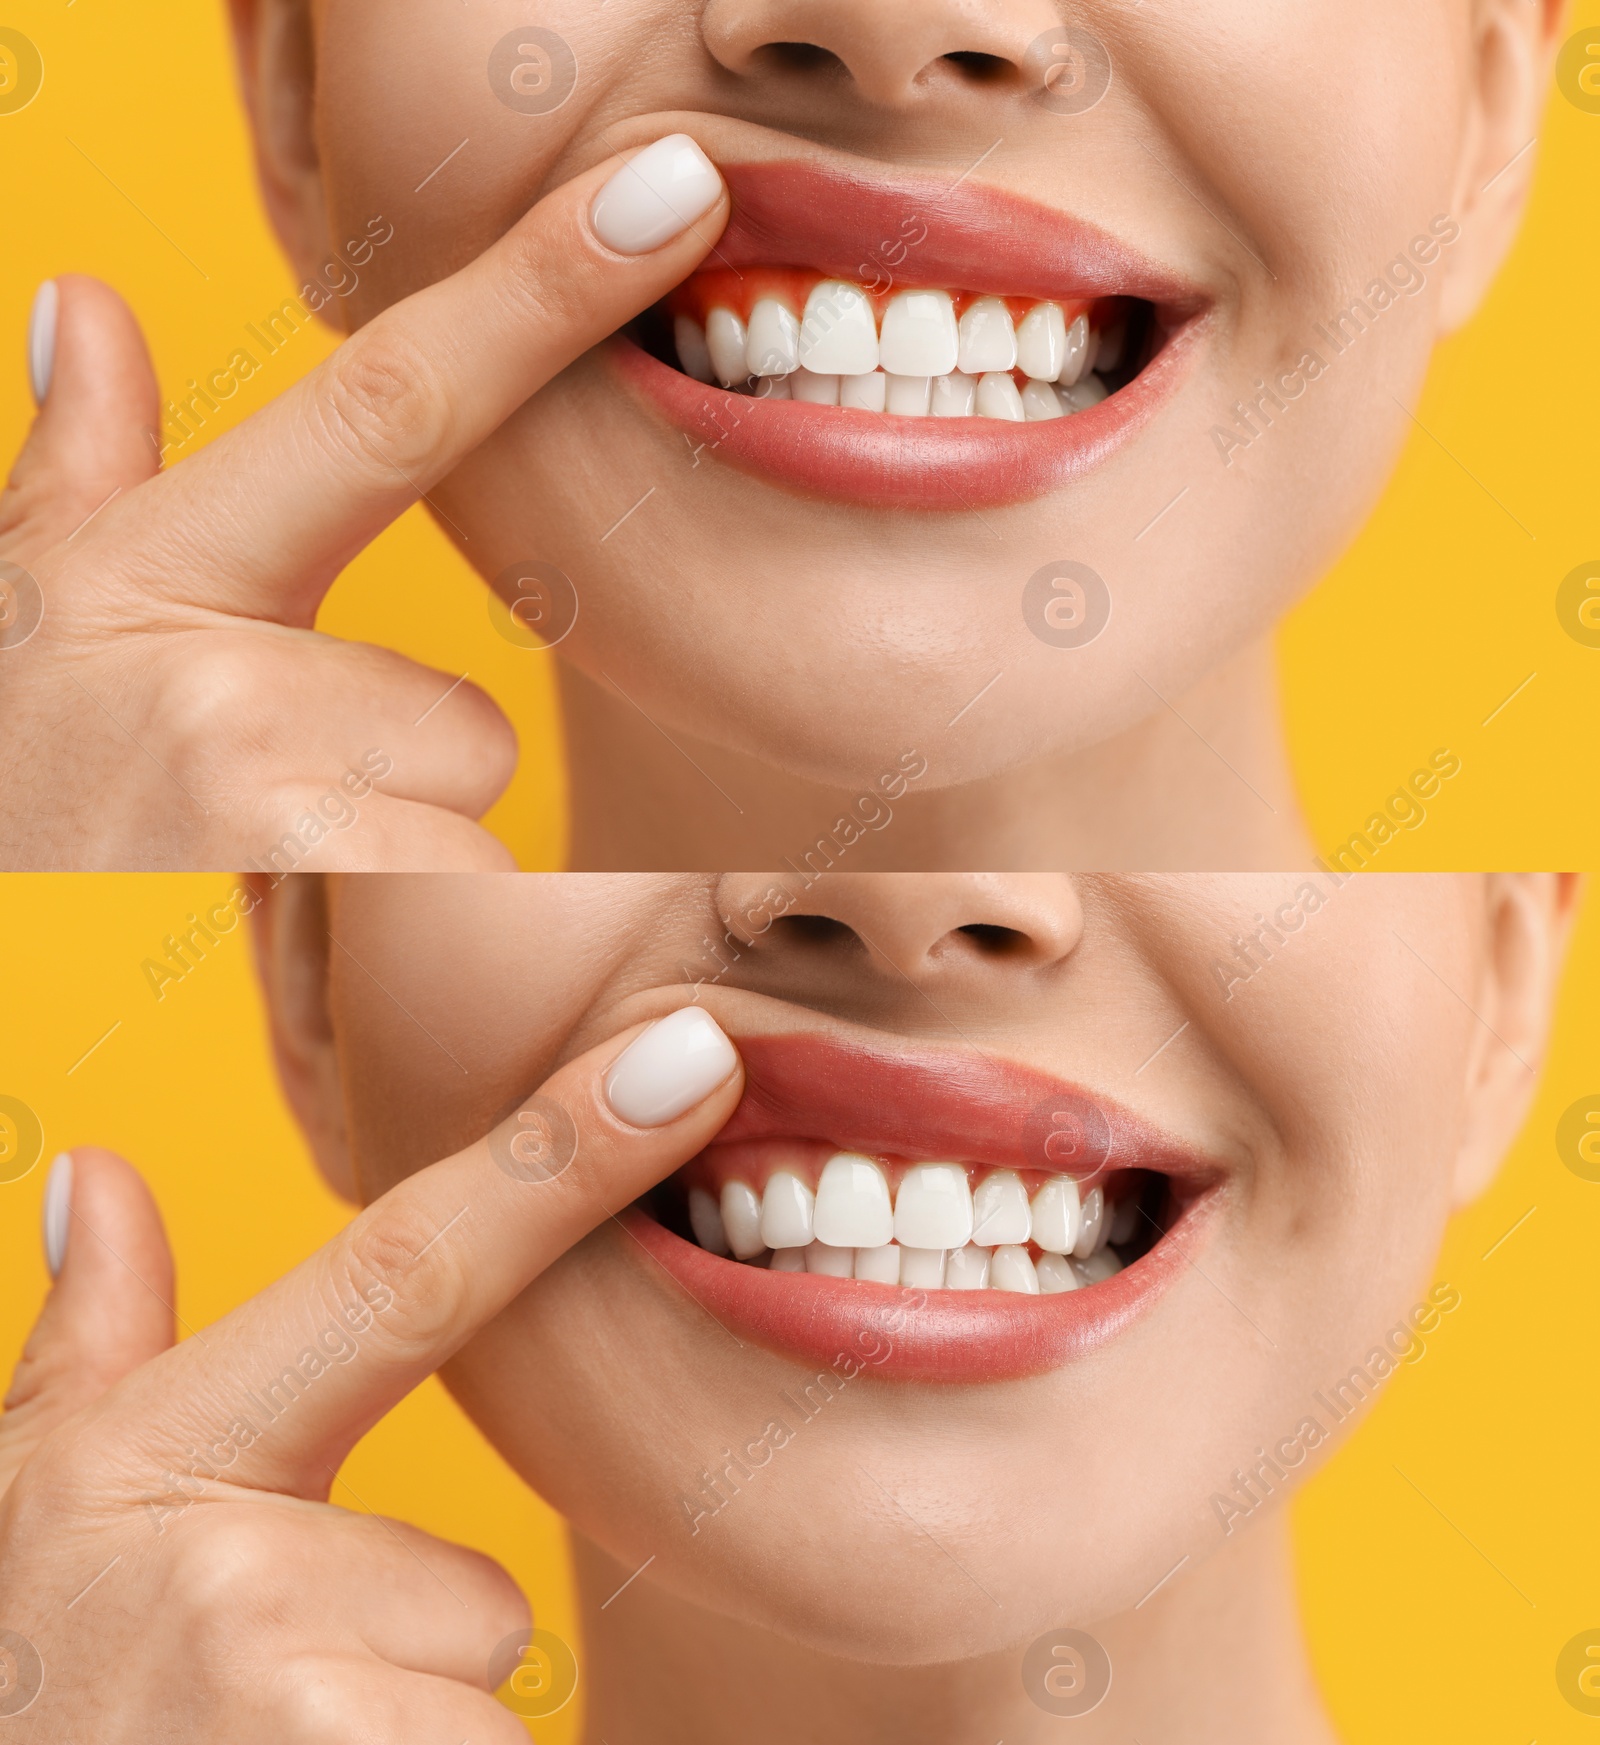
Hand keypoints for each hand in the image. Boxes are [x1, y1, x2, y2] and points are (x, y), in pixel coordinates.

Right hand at [0, 137, 727, 869]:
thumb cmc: (18, 773)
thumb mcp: (37, 608)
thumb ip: (85, 465)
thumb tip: (90, 303)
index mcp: (170, 563)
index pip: (390, 402)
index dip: (539, 292)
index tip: (668, 196)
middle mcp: (222, 662)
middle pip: (467, 716)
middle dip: (395, 777)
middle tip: (257, 809)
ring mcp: (260, 781)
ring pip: (465, 812)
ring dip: (389, 855)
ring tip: (251, 872)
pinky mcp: (302, 890)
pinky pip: (458, 898)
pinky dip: (395, 927)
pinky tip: (281, 922)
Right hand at [0, 1007, 740, 1737]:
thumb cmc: (14, 1682)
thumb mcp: (33, 1506)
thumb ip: (94, 1340)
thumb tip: (100, 1173)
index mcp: (169, 1450)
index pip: (407, 1270)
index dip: (559, 1161)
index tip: (688, 1059)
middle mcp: (233, 1569)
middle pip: (474, 1590)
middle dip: (402, 1648)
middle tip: (250, 1702)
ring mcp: (293, 1707)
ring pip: (479, 1696)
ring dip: (400, 1743)